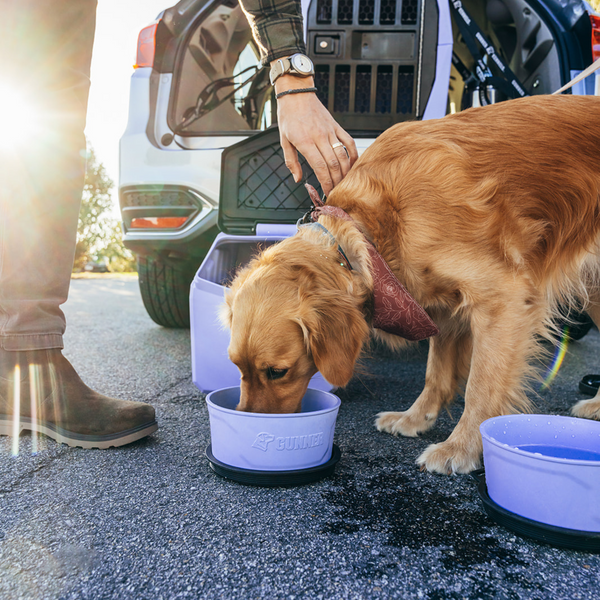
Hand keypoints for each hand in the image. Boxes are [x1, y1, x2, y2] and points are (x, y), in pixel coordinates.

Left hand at [274, 74, 357, 195]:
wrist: (297, 94)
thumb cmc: (288, 117)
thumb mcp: (283, 140)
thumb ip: (291, 162)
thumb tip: (297, 179)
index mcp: (305, 142)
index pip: (319, 167)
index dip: (325, 182)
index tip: (326, 192)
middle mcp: (319, 137)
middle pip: (333, 164)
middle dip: (336, 181)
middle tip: (336, 192)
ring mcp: (330, 131)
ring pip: (342, 155)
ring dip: (345, 172)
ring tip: (344, 183)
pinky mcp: (336, 126)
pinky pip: (349, 142)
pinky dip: (353, 155)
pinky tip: (352, 166)